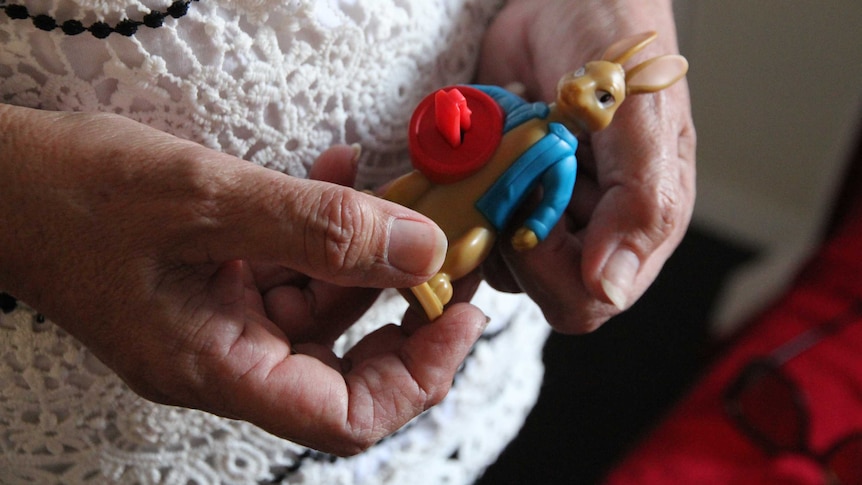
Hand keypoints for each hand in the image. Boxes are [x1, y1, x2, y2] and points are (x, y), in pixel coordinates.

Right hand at [0, 105, 487, 454]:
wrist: (1, 181)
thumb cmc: (71, 197)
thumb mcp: (206, 201)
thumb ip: (319, 228)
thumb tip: (421, 250)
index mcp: (215, 368)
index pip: (343, 417)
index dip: (416, 377)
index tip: (458, 314)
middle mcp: (224, 357)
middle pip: (345, 366)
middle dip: (405, 310)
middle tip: (448, 256)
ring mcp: (221, 321)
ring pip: (325, 306)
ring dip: (365, 250)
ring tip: (390, 191)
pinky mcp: (218, 284)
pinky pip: (291, 267)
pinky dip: (322, 227)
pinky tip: (337, 174)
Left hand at [477, 0, 695, 332]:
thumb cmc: (614, 42)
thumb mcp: (639, 118)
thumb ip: (640, 203)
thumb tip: (613, 289)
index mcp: (638, 226)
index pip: (584, 299)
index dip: (549, 272)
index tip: (531, 212)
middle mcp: (586, 230)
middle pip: (532, 285)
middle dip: (510, 233)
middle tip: (515, 167)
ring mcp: (538, 212)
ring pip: (490, 257)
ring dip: (481, 205)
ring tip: (504, 145)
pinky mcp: (498, 191)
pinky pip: (464, 219)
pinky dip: (458, 188)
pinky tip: (483, 145)